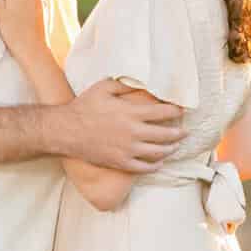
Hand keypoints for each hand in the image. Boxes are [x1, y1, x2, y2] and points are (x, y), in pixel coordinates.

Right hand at [67, 78, 183, 171]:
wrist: (66, 131)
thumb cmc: (84, 106)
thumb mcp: (103, 87)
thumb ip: (125, 84)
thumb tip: (142, 82)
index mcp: (131, 112)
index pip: (163, 112)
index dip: (176, 111)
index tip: (181, 111)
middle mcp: (133, 132)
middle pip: (166, 135)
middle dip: (179, 133)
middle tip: (185, 131)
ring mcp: (128, 150)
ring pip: (159, 153)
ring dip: (171, 149)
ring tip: (175, 146)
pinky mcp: (120, 163)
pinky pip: (144, 168)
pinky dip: (156, 165)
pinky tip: (160, 162)